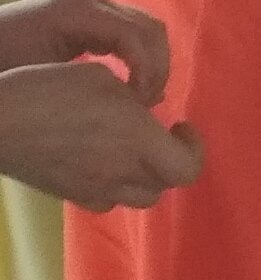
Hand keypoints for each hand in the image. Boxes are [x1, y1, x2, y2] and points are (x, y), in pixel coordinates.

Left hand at [0, 0, 168, 102]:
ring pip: (145, 27)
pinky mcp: (89, 10)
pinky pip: (128, 29)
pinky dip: (138, 55)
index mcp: (76, 10)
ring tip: (141, 96)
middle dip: (157, 67)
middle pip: (149, 27)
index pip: (135, 35)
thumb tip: (134, 102)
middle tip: (147, 104)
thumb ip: (87, 82)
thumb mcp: (37, 78)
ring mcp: (90, 1)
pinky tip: (129, 81)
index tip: (140, 104)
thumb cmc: (2, 63)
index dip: (148, 71)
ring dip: (152, 61)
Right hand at [0, 64, 199, 211]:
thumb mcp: (100, 78)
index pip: (187, 167)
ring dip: (145, 176)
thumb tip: (146, 110)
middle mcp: (119, 172)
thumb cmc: (48, 89)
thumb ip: (135, 98)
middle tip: (160, 135)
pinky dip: (114, 187)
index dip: (194, 148)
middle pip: (166, 186)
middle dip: (171, 161)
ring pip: (138, 198)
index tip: (179, 124)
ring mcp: (92, 189)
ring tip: (133, 149)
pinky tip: (102, 162)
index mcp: (136, 141)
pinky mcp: (68, 195)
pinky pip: (105, 201)